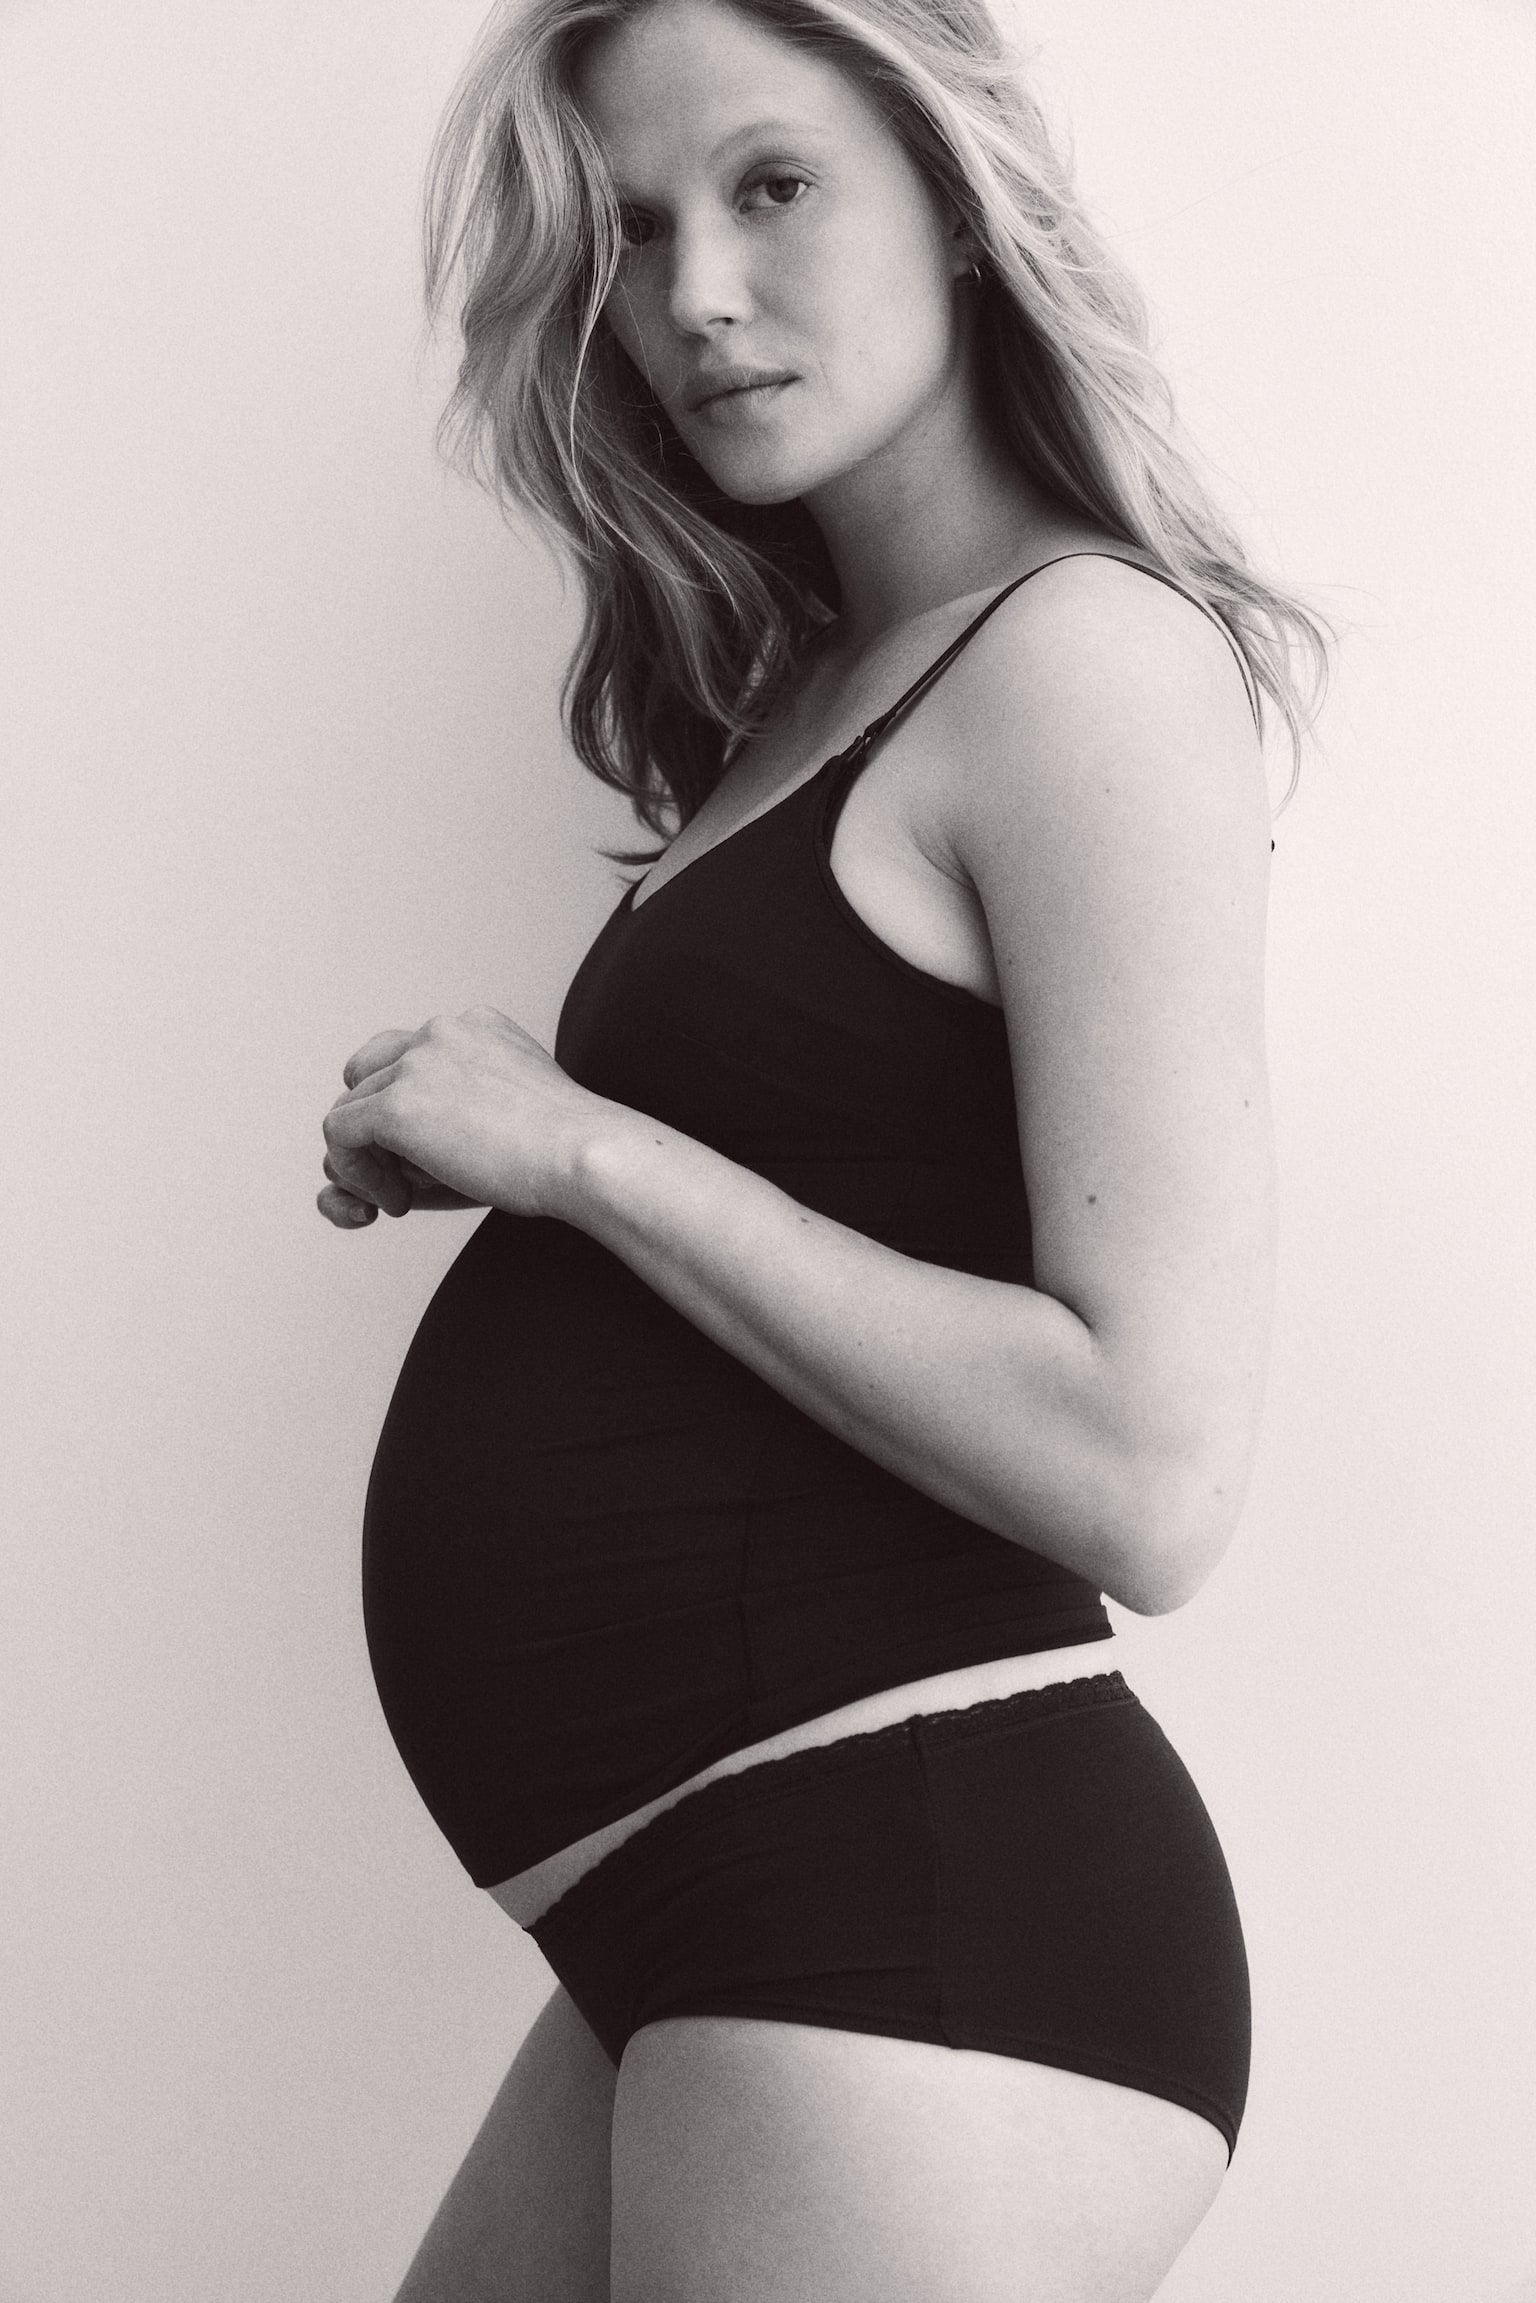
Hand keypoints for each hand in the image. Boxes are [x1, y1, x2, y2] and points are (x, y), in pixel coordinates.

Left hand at [317, 1009, 609, 1228]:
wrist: (585, 1156)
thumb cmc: (562, 1158)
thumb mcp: (505, 1123)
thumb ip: (450, 1123)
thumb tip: (381, 1159)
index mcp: (477, 1027)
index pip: (409, 1057)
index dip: (405, 1111)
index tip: (433, 1159)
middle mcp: (441, 1032)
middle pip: (366, 1076)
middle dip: (373, 1131)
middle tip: (403, 1181)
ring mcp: (416, 1064)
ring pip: (347, 1109)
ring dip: (366, 1161)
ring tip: (403, 1198)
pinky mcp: (396, 1105)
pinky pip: (338, 1136)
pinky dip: (356, 1175)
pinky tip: (398, 1202)